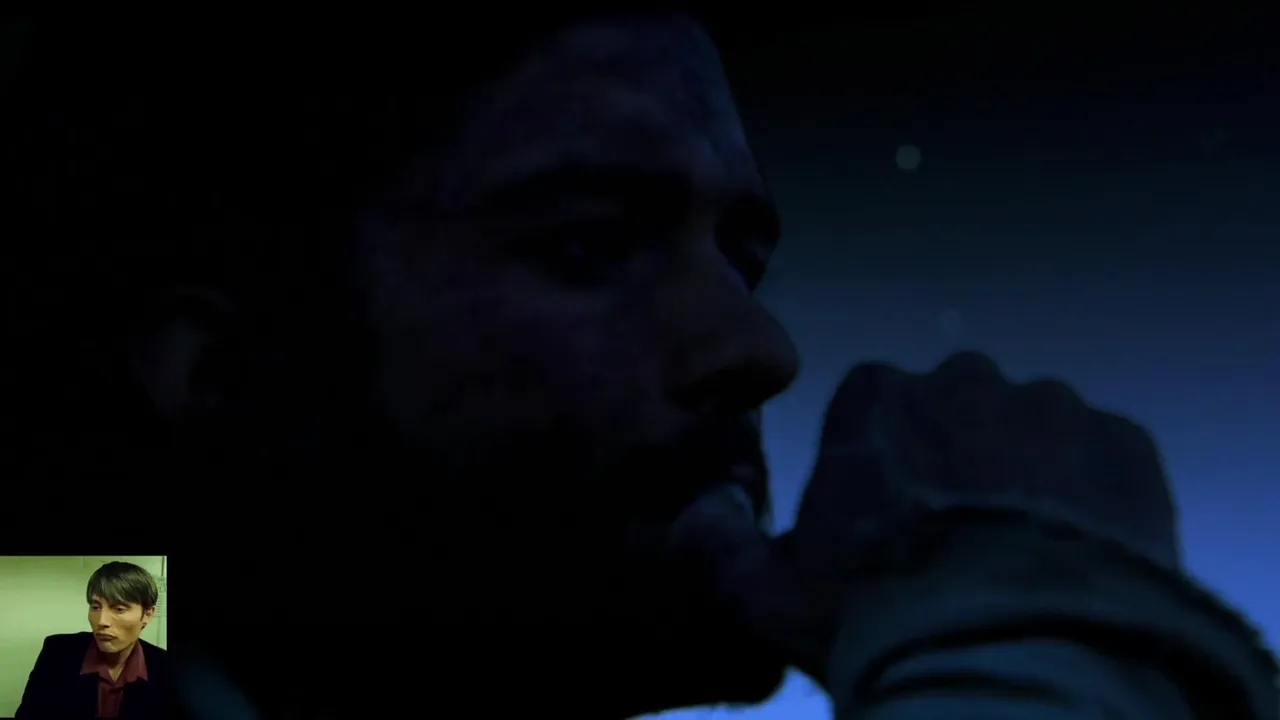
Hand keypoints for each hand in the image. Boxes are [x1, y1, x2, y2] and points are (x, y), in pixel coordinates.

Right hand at [670, 352, 1179, 681]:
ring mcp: (1054, 410)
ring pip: (1034, 429)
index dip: (878, 458)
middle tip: (955, 535)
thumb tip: (696, 507)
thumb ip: (715, 541)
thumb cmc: (876, 612)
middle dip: (953, 455)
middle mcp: (965, 383)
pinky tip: (1073, 553)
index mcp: (878, 401)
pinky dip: (1092, 495)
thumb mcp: (765, 592)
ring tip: (1020, 552)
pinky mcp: (1126, 450)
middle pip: (956, 407)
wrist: (1014, 654)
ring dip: (1026, 473)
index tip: (886, 511)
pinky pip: (1104, 459)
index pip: (872, 402)